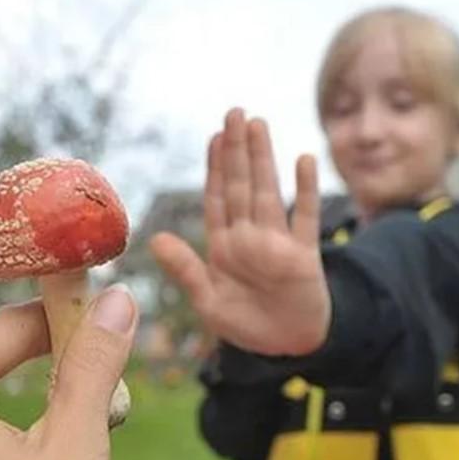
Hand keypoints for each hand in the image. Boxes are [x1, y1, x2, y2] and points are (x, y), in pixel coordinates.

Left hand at [151, 108, 329, 355]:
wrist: (287, 347)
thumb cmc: (246, 324)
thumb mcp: (208, 302)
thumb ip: (185, 270)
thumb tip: (154, 238)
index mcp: (224, 246)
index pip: (218, 198)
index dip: (215, 167)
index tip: (213, 137)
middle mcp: (250, 237)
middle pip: (242, 186)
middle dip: (237, 150)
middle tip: (234, 112)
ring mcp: (278, 243)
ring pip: (269, 193)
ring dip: (264, 159)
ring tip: (258, 124)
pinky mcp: (304, 256)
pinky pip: (304, 217)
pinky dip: (305, 190)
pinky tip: (303, 160)